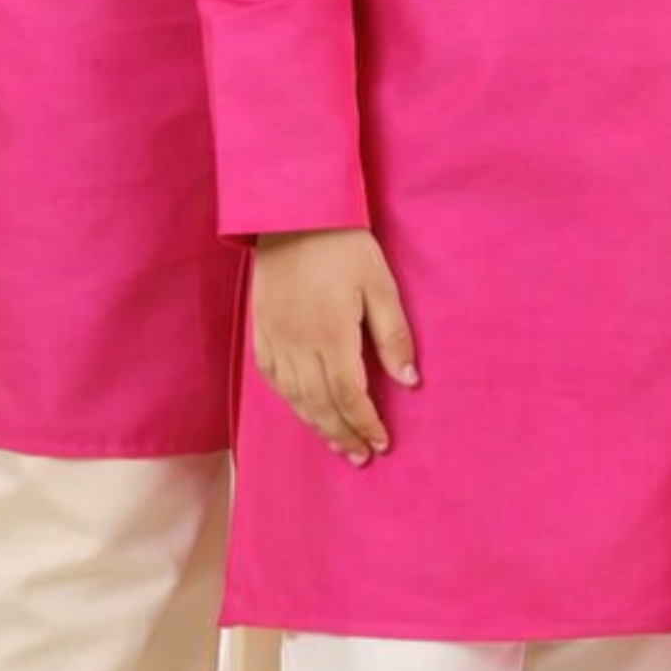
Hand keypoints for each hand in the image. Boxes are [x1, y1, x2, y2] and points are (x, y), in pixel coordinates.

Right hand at [251, 228, 419, 463]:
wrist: (293, 213)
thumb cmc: (344, 244)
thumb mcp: (380, 283)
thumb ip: (393, 334)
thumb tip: (409, 381)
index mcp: (332, 334)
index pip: (351, 395)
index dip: (367, 423)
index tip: (382, 443)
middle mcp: (299, 345)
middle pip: (321, 405)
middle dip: (343, 434)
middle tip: (361, 457)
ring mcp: (276, 340)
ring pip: (295, 399)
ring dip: (317, 426)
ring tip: (337, 444)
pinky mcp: (261, 332)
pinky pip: (273, 381)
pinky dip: (290, 402)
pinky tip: (304, 410)